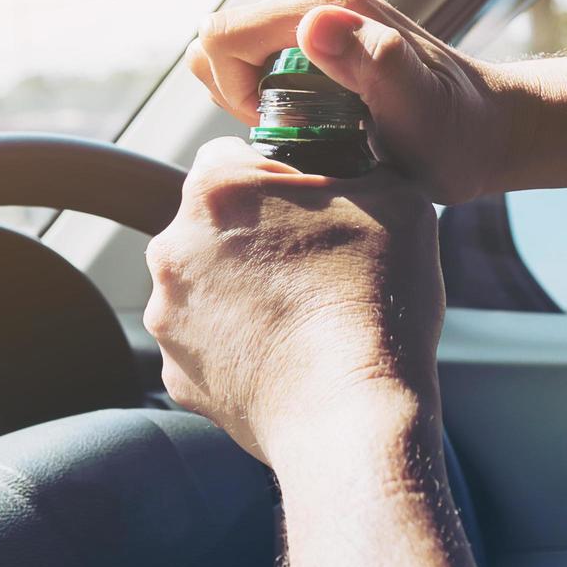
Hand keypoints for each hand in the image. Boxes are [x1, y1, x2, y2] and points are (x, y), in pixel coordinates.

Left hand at [142, 136, 443, 462]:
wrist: (352, 414)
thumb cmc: (376, 298)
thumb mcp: (399, 199)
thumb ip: (365, 169)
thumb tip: (363, 171)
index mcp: (218, 189)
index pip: (230, 152)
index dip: (275, 172)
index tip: (309, 199)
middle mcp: (174, 248)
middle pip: (213, 222)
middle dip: (255, 234)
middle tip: (314, 261)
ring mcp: (168, 316)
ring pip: (207, 284)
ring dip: (244, 290)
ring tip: (304, 316)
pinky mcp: (175, 375)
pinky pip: (208, 343)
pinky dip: (240, 345)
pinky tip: (287, 356)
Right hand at [187, 0, 527, 203]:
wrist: (487, 130)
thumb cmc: (455, 133)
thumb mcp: (419, 109)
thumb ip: (376, 63)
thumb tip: (314, 24)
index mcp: (327, 2)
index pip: (221, 36)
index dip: (233, 90)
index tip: (284, 124)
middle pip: (219, 41)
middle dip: (235, 92)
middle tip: (295, 128)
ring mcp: (315, 9)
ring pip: (231, 51)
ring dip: (250, 94)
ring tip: (309, 124)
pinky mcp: (317, 29)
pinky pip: (253, 58)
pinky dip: (264, 92)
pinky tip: (314, 117)